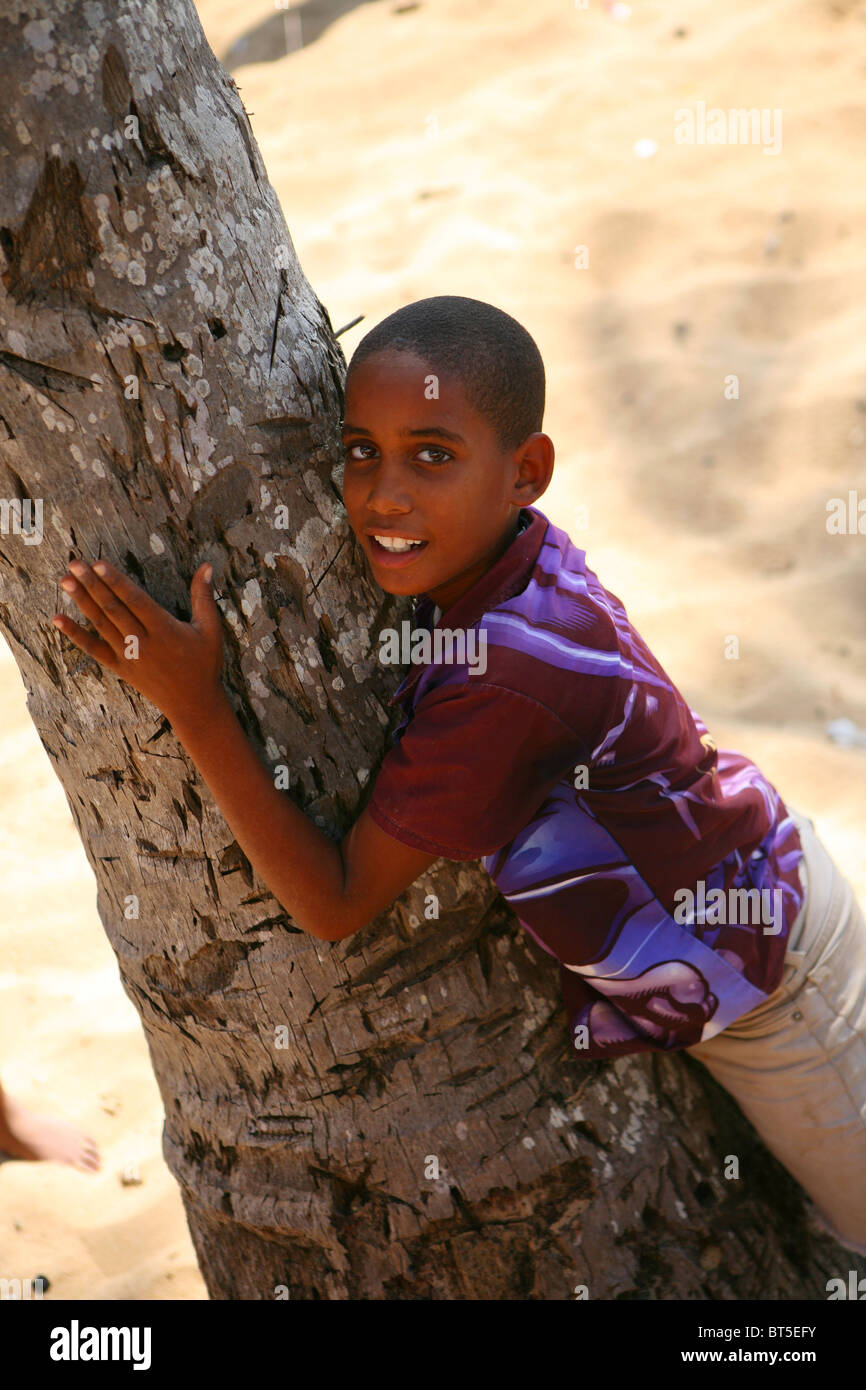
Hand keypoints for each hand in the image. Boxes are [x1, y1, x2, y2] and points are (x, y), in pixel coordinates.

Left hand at [52, 558, 224, 722]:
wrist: (193, 704)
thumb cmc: (204, 664)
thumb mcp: (210, 629)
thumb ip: (204, 596)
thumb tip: (207, 566)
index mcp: (165, 629)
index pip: (135, 600)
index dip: (116, 581)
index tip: (98, 564)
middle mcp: (143, 641)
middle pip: (113, 608)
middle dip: (92, 584)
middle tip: (74, 564)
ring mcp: (128, 656)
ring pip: (101, 624)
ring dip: (81, 601)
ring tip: (65, 581)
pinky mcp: (120, 668)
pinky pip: (93, 649)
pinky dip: (74, 634)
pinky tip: (57, 619)